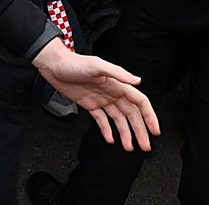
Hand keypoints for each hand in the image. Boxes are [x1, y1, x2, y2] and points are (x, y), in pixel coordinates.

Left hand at [32, 39, 158, 151]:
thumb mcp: (97, 65)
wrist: (53, 65)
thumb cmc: (74, 62)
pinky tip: (110, 139)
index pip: (139, 102)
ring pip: (118, 120)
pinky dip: (107, 130)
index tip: (155, 129)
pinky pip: (102, 120)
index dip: (149, 116)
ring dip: (125, 133)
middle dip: (140, 131)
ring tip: (130, 147)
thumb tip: (137, 80)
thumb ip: (118, 73)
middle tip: (145, 145)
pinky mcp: (89, 104)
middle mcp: (112, 93)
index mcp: (117, 84)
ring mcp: (101, 100)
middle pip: (131, 115)